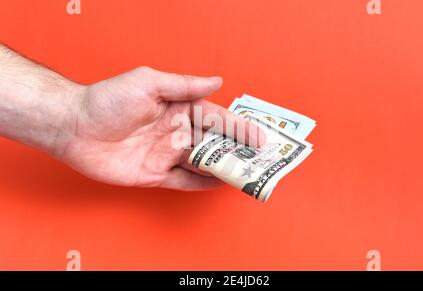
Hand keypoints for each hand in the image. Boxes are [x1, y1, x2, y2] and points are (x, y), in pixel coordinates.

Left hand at [60, 67, 264, 189]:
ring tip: (247, 173)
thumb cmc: (108, 101)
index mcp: (177, 108)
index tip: (258, 135)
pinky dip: (202, 184)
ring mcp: (166, 155)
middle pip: (213, 143)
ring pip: (202, 163)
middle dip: (236, 150)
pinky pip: (184, 181)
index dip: (238, 127)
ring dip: (224, 168)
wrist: (74, 128)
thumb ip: (184, 85)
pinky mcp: (154, 174)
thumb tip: (216, 81)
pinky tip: (220, 184)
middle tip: (259, 160)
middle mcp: (175, 132)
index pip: (216, 118)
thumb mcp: (149, 83)